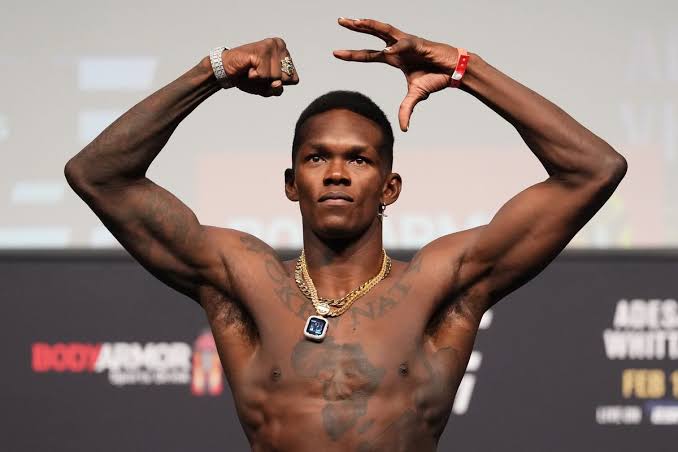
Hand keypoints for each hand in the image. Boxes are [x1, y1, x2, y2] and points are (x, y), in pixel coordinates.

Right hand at [221, 37, 299, 96]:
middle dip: (270, 82)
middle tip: (258, 73)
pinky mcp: (262, 50)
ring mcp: (271, 46)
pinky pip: (264, 75)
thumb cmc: (247, 77)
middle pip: (286, 79)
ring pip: (276, 77)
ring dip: (261, 80)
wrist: (226, 70)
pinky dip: (254, 77)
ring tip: (252, 70)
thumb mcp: (266, 89)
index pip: (293, 79)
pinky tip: (249, 68)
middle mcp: (280, 45)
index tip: (265, 75)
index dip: (278, 84)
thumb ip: (277, 89)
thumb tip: (278, 83)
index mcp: (284, 52)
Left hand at [333, 18, 459, 130]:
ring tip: (356, 21)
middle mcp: (398, 46)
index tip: (335, 53)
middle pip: (373, 33)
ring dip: (370, 25)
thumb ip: (406, 109)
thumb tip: (404, 129)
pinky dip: (396, 47)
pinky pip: (404, 44)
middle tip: (341, 21)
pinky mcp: (419, 43)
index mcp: (394, 57)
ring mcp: (408, 42)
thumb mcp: (416, 96)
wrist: (455, 71)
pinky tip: (387, 49)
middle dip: (357, 27)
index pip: (369, 54)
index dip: (353, 54)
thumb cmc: (436, 77)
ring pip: (385, 29)